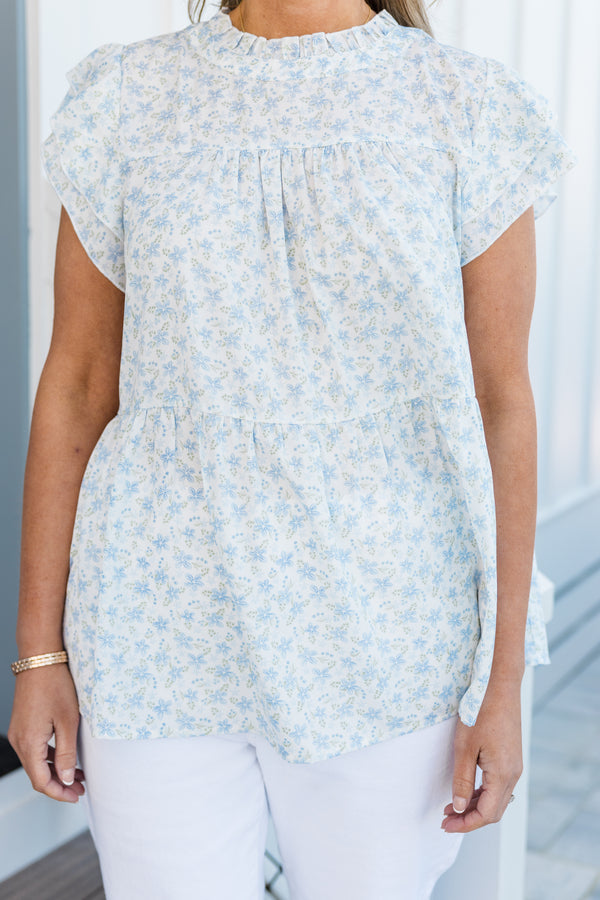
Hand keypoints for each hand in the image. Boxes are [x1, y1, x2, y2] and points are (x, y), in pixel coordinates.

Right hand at [8, 664, 85, 803]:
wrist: (40, 659)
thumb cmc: (56, 686)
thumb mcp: (68, 721)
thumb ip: (67, 753)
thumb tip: (67, 779)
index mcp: (29, 744)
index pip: (42, 782)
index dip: (60, 793)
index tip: (77, 796)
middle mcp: (19, 742)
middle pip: (37, 775)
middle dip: (59, 785)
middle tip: (80, 789)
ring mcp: (19, 733)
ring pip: (35, 763)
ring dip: (55, 772)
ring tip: (78, 775)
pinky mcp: (23, 725)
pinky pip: (34, 750)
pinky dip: (49, 758)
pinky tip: (65, 758)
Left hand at [441, 677, 522, 831]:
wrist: (500, 687)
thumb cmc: (480, 712)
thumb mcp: (464, 747)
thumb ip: (461, 780)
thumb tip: (458, 807)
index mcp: (502, 775)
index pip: (486, 814)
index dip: (465, 824)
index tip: (445, 825)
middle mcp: (513, 775)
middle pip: (493, 811)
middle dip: (469, 819)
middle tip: (445, 820)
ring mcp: (514, 766)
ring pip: (496, 799)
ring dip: (475, 806)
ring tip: (451, 807)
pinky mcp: (511, 758)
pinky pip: (498, 785)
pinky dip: (482, 793)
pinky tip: (466, 790)